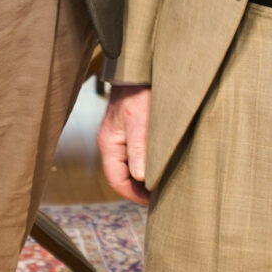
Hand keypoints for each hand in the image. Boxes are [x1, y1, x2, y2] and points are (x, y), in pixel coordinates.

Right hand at [98, 84, 151, 203]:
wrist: (139, 68)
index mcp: (108, 144)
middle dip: (140, 190)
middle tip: (161, 197)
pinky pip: (136, 155)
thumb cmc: (138, 92)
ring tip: (163, 183)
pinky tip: (161, 165)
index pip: (116, 181)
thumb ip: (139, 148)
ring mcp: (119, 137)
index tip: (153, 202)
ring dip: (144, 177)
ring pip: (129, 166)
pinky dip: (147, 164)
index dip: (133, 196)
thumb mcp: (139, 121)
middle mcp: (111, 143)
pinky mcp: (130, 130)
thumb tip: (141, 177)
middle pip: (122, 176)